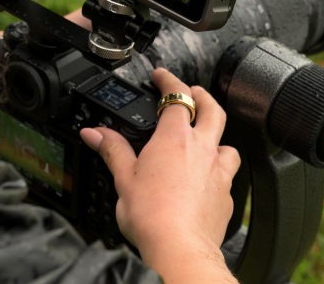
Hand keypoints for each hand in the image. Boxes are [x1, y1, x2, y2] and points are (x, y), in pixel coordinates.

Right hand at [80, 68, 240, 281]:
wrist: (179, 248)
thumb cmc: (151, 215)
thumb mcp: (123, 178)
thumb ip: (112, 150)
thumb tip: (95, 132)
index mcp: (175, 138)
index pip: (177, 96)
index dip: (169, 80)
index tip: (162, 76)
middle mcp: (202, 149)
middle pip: (212, 110)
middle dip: (202, 96)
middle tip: (192, 93)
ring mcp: (219, 172)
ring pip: (227, 143)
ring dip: (217, 136)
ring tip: (206, 139)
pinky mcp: (227, 196)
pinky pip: (228, 175)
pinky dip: (218, 172)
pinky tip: (208, 180)